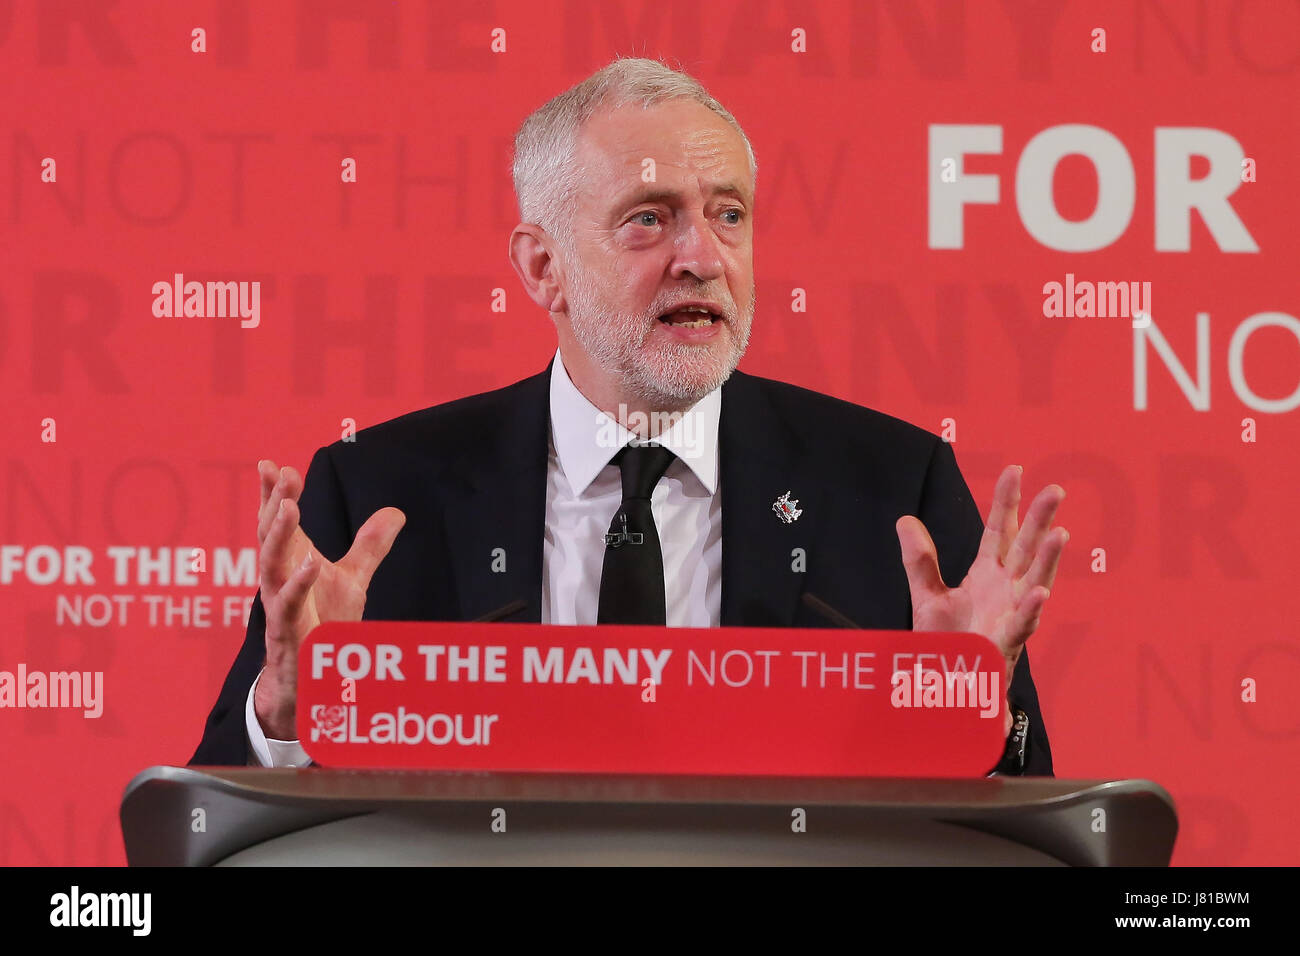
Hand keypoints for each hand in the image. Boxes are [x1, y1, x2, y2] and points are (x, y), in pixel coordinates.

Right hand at [253, 459, 405, 739]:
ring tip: (290, 505)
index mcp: (290, 563)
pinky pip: (290, 606)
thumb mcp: (352, 579)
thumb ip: (369, 546)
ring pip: (271, 565)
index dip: (271, 494)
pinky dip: (300, 584)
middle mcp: (279, 580)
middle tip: (283, 473)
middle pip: (269, 535)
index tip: (269, 462)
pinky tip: (311, 562)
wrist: (311, 681)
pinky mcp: (288, 632)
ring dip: (279, 534)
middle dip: (274, 503)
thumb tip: (395, 513)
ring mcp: (280, 605)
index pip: (276, 522)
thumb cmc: (324, 627)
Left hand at [895, 464, 1067, 735]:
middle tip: (1054, 490)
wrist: (949, 690)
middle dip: (1039, 521)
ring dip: (1048, 560)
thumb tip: (905, 520)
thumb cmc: (948, 644)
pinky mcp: (1006, 646)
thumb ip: (919, 561)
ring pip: (1034, 583)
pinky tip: (1040, 592)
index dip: (1006, 503)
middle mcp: (1005, 592)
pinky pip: (1022, 627)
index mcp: (987, 576)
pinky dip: (1030, 609)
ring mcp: (1010, 617)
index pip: (999, 532)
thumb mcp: (928, 597)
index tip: (1014, 470)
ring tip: (1060, 533)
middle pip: (1024, 550)